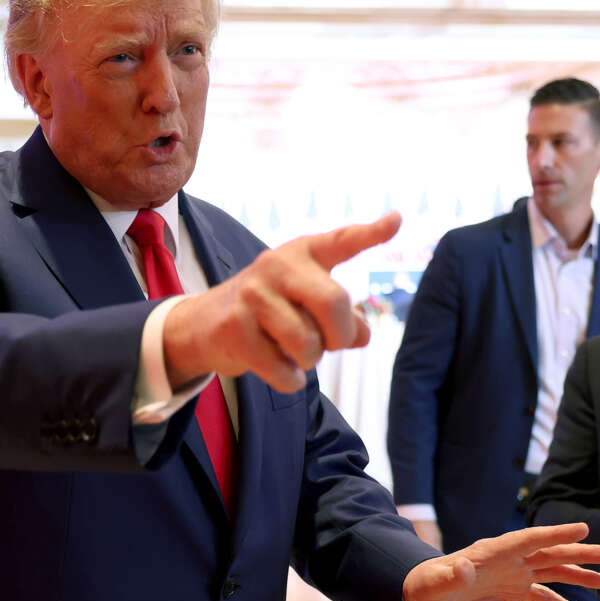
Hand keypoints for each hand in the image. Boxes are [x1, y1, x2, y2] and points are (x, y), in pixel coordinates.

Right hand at [163, 212, 400, 391]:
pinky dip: (290, 380)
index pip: (341, 241)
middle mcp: (277, 266)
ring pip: (308, 344)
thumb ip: (339, 317)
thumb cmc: (267, 312)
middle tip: (330, 344)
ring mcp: (253, 295)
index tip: (397, 220)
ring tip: (295, 353)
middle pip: (333, 304)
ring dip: (309, 361)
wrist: (202, 324)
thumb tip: (363, 335)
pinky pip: (283, 370)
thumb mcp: (303, 304)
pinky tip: (280, 370)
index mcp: (301, 254)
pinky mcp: (234, 328)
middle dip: (339, 336)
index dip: (371, 233)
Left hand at [401, 523, 599, 600]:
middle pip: (550, 552)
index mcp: (493, 551)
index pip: (529, 539)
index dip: (555, 533)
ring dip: (578, 576)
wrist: (425, 597)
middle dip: (580, 551)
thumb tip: (464, 568)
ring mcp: (513, 575)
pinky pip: (542, 598)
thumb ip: (452, 574)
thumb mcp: (436, 581)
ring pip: (552, 572)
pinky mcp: (512, 592)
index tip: (582, 528)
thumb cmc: (427, 584)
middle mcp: (508, 560)